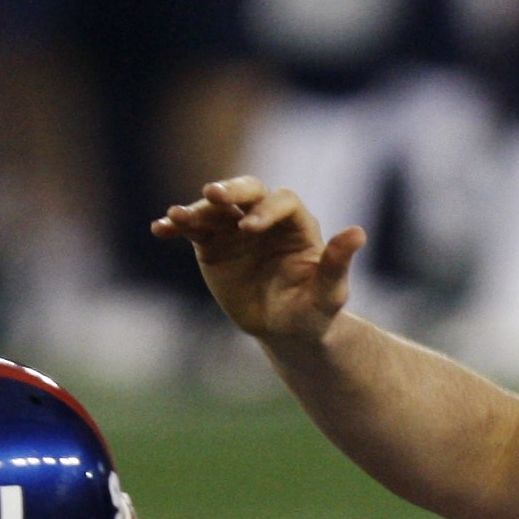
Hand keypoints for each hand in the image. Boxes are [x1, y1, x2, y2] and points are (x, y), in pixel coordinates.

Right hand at [151, 176, 364, 345]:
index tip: (250, 230)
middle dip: (231, 190)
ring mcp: (236, 227)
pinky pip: (193, 229)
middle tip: (213, 195)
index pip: (282, 202)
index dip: (266, 211)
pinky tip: (160, 229)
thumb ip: (337, 264)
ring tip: (176, 217)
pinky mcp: (212, 243)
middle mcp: (265, 217)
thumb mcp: (328, 294)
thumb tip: (358, 233)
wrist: (284, 329)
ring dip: (195, 209)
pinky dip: (176, 226)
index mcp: (297, 224)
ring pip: (215, 208)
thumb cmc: (312, 311)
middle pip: (248, 190)